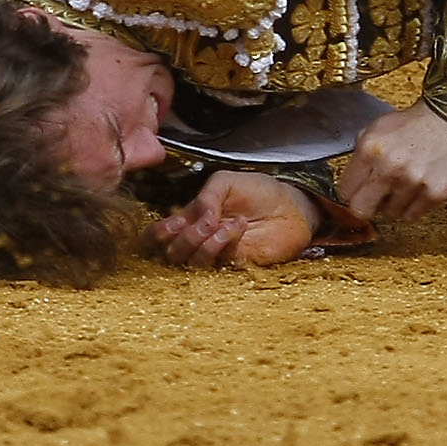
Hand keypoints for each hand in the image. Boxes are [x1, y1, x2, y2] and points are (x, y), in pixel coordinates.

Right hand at [149, 172, 318, 268]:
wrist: (290, 205)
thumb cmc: (258, 191)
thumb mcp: (226, 182)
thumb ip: (206, 197)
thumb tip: (199, 219)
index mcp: (193, 217)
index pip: (161, 235)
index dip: (156, 236)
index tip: (167, 228)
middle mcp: (201, 239)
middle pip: (173, 253)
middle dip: (182, 239)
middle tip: (204, 223)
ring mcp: (218, 254)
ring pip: (193, 262)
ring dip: (205, 242)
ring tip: (226, 223)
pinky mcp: (237, 263)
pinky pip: (220, 262)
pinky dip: (224, 242)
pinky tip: (239, 226)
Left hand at [337, 104, 446, 221]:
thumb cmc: (412, 124)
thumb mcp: (377, 128)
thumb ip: (360, 155)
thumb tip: (349, 183)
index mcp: (370, 149)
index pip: (345, 191)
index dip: (352, 191)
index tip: (358, 190)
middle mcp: (390, 168)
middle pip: (361, 210)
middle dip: (366, 205)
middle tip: (375, 198)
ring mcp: (413, 182)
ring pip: (390, 215)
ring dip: (394, 203)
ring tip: (403, 185)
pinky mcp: (435, 193)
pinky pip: (412, 217)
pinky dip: (412, 207)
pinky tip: (416, 190)